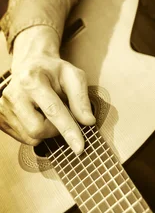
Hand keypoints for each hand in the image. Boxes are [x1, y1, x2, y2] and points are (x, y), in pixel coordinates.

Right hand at [0, 25, 94, 153]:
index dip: (68, 130)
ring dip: (46, 130)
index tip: (79, 148)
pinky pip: (23, 138)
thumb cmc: (54, 71)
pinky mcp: (0, 117)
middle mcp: (14, 93)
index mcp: (32, 80)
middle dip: (56, 129)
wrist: (31, 64)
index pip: (52, 111)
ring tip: (47, 111)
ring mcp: (4, 106)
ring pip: (30, 137)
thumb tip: (88, 122)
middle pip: (38, 129)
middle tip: (62, 115)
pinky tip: (37, 115)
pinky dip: (36, 132)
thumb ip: (81, 98)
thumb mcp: (73, 76)